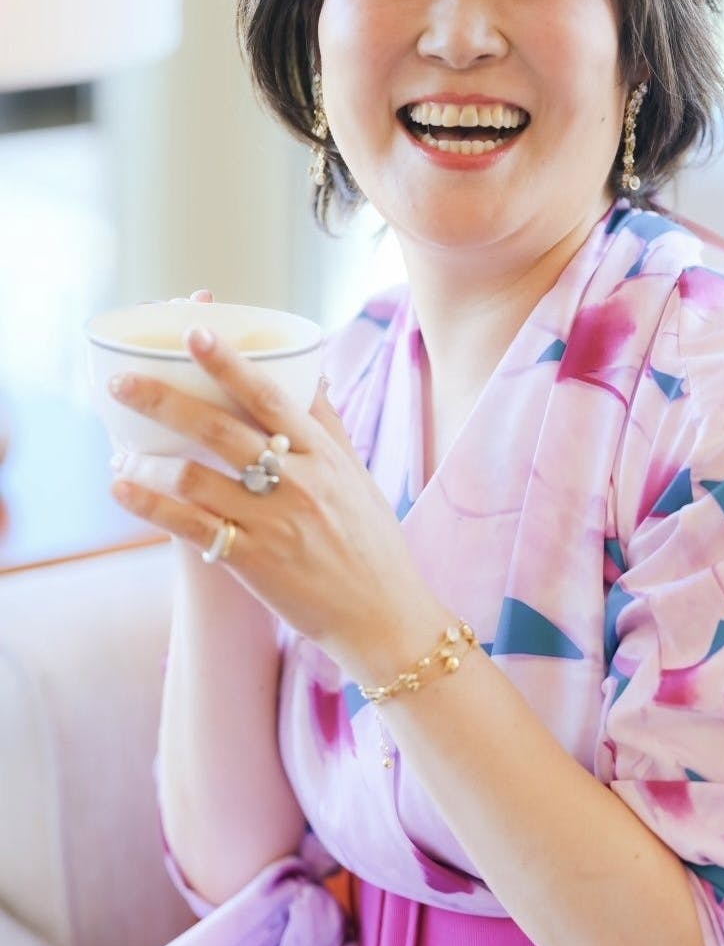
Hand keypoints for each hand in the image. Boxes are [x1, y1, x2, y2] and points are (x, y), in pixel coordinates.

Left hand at [107, 326, 429, 668]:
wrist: (383, 614)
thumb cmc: (372, 541)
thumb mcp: (358, 474)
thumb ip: (329, 425)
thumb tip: (315, 374)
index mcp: (322, 454)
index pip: (269, 395)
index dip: (228, 362)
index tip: (193, 331)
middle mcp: (296, 481)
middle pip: (219, 429)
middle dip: (163, 400)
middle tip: (120, 383)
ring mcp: (272, 522)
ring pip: (195, 478)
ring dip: (148, 459)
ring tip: (119, 449)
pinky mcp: (252, 561)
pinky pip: (190, 528)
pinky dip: (150, 506)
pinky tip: (122, 488)